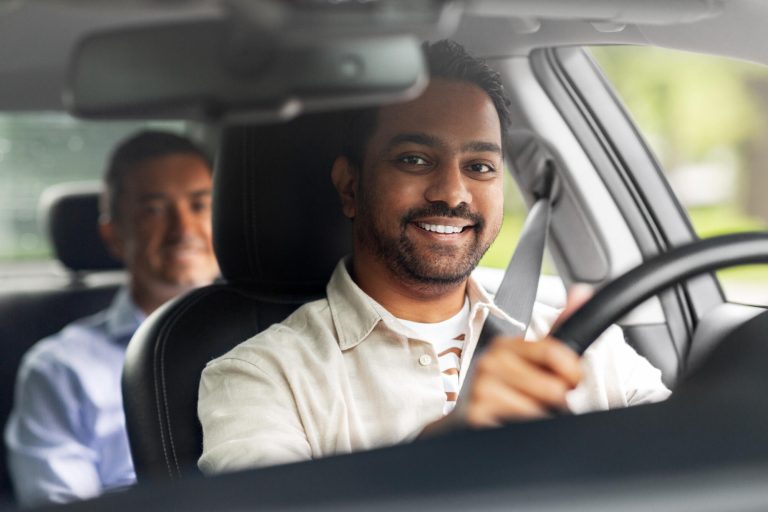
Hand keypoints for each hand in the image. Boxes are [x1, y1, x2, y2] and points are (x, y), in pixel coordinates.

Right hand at [419, 284, 592, 436]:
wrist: (465, 418)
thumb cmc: (505, 389)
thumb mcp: (530, 358)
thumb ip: (560, 327)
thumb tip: (582, 291)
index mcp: (505, 345)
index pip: (557, 354)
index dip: (572, 374)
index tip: (567, 381)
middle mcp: (489, 363)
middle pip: (554, 389)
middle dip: (557, 402)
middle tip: (539, 401)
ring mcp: (481, 390)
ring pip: (540, 412)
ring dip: (541, 419)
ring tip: (524, 413)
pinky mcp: (476, 416)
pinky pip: (523, 428)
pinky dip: (525, 433)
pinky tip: (512, 423)